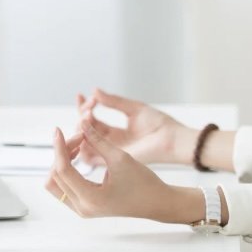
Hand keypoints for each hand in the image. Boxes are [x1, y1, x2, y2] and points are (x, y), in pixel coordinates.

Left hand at [45, 121, 178, 220]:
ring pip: (56, 184)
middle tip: (78, 136)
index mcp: (91, 199)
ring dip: (61, 162)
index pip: (63, 170)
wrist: (156, 202)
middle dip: (61, 153)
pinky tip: (79, 154)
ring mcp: (82, 209)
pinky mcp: (85, 206)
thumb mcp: (120, 158)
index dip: (59, 147)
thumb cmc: (143, 183)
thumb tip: (81, 124)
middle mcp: (82, 208)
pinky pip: (65, 187)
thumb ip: (98, 141)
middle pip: (55, 177)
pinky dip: (67, 169)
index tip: (58, 130)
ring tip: (77, 145)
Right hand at [73, 87, 190, 166]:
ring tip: (87, 114)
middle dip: (82, 115)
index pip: (92, 120)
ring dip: (80, 127)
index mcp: (116, 131)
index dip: (84, 107)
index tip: (80, 94)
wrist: (172, 139)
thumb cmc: (159, 125)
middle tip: (89, 106)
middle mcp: (111, 142)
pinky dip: (81, 143)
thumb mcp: (134, 108)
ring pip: (83, 142)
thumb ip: (114, 102)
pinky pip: (89, 157)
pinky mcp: (112, 160)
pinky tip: (85, 127)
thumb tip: (94, 91)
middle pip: (85, 130)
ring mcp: (111, 151)